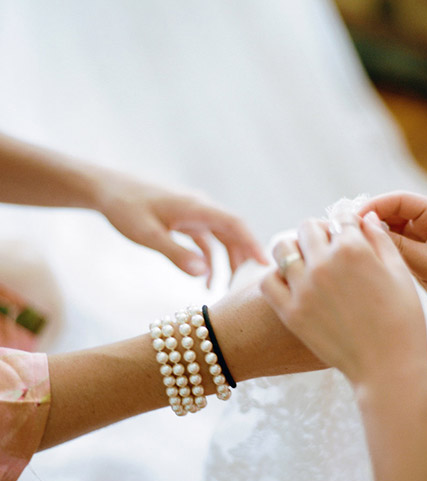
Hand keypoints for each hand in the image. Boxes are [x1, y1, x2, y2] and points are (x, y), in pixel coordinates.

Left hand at [95, 174, 266, 284]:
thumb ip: (176, 254)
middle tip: (249, 287)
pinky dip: (209, 260)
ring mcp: (193, 214)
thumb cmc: (125, 208)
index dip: (253, 244)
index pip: (235, 224)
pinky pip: (206, 241)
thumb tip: (204, 273)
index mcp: (197, 207)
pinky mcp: (184, 220)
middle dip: (243, 259)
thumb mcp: (148, 235)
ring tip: (226, 290)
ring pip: (221, 239)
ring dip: (227, 262)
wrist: (106, 190)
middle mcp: (200, 208)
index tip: (266, 265)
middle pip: (233, 233)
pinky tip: (206, 281)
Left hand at [261, 211, 426, 385]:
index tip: (349, 233)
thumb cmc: (403, 322)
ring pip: (282, 247)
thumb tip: (366, 217)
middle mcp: (324, 263)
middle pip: (308, 227)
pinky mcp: (290, 313)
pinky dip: (276, 277)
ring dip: (293, 248)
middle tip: (327, 248)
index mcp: (353, 249)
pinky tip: (291, 284)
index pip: (340, 217)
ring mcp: (303, 288)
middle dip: (319, 232)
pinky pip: (268, 281)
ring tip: (305, 262)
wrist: (388, 368)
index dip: (346, 223)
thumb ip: (380, 240)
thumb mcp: (400, 274)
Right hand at [359, 192, 426, 326]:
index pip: (398, 200)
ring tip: (352, 249)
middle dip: (369, 222)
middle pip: (393, 212)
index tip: (349, 221)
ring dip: (375, 237)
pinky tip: (368, 259)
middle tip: (344, 236)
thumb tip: (365, 230)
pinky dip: (384, 250)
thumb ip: (398, 247)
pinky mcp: (425, 252)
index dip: (372, 207)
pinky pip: (399, 245)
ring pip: (393, 229)